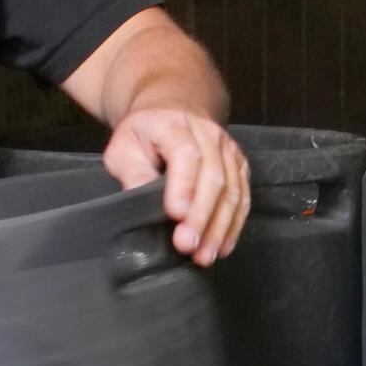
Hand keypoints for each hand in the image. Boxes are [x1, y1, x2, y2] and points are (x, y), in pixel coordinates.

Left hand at [103, 109, 250, 265]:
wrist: (173, 109)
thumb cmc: (144, 135)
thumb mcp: (123, 148)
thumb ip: (132, 173)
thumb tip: (141, 201)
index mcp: (174, 124)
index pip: (185, 155)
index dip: (184, 186)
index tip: (175, 215)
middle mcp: (208, 133)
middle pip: (213, 176)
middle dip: (202, 215)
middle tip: (188, 246)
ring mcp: (228, 148)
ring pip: (232, 189)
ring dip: (220, 226)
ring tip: (205, 255)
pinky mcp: (239, 164)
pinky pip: (243, 196)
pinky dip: (234, 224)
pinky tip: (223, 246)